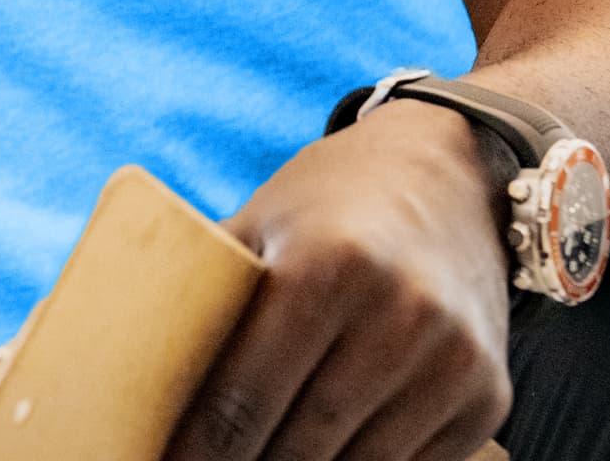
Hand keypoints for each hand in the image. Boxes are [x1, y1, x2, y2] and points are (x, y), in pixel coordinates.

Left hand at [170, 101, 513, 460]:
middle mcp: (399, 314)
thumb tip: (121, 356)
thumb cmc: (330, 202)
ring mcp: (451, 362)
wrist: (451, 176)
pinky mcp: (487, 396)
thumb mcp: (261, 223)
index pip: (244, 394)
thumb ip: (206, 289)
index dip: (199, 449)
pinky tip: (327, 456)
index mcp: (325, 266)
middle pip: (300, 443)